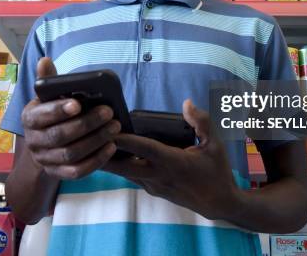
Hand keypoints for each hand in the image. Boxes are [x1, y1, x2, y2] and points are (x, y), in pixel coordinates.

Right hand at [21, 58, 119, 179]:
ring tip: (114, 127)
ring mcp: (45, 160)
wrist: (44, 144)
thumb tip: (45, 60)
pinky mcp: (57, 173)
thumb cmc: (51, 113)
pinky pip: (77, 171)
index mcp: (29, 118)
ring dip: (96, 140)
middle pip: (60, 135)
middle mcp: (34, 141)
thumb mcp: (47, 97)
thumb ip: (49, 81)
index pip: (41, 116)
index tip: (78, 104)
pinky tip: (111, 147)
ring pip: (71, 154)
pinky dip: (96, 160)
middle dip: (86, 124)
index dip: (58, 111)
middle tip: (108, 112)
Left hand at [103, 100, 238, 220]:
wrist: (219, 204)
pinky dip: (122, 166)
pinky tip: (113, 155)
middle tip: (88, 140)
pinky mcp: (153, 190)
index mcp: (174, 162)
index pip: (145, 149)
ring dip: (110, 161)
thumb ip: (201, 122)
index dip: (126, 140)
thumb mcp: (215, 144)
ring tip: (93, 144)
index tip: (109, 130)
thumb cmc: (216, 171)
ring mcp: (154, 185)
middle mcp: (159, 176)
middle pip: (124, 168)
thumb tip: (187, 103)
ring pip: (125, 174)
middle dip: (104, 155)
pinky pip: (132, 177)